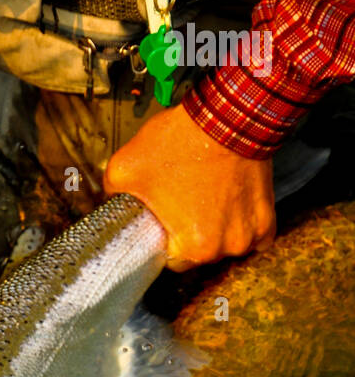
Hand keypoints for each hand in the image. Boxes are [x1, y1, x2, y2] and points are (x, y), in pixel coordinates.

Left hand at [103, 102, 275, 271]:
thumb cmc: (179, 143)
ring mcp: (250, 236)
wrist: (230, 115)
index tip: (164, 220)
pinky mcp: (268, 221)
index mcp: (191, 249)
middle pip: (200, 254)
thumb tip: (109, 204)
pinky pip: (254, 237)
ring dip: (218, 230)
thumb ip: (112, 195)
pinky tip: (231, 207)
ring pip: (225, 245)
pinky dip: (243, 226)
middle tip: (184, 203)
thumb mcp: (125, 167)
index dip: (164, 240)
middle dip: (191, 234)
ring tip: (208, 199)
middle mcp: (224, 250)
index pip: (171, 261)